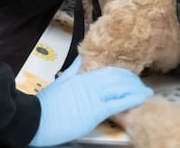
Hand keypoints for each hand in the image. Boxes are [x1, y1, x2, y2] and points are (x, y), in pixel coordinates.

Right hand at [30, 59, 151, 146]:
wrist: (33, 118)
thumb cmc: (44, 105)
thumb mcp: (60, 82)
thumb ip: (72, 70)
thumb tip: (80, 60)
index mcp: (82, 76)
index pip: (110, 70)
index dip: (124, 74)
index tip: (132, 79)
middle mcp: (90, 83)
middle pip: (119, 77)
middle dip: (134, 82)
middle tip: (143, 87)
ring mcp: (93, 96)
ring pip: (122, 87)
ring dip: (137, 89)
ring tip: (146, 94)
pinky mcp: (94, 111)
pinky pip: (119, 103)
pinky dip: (133, 99)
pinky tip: (142, 99)